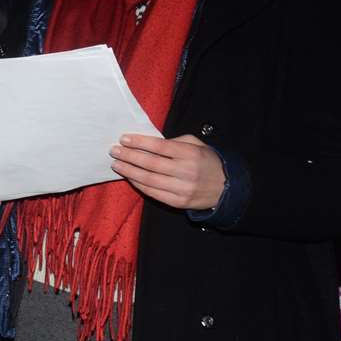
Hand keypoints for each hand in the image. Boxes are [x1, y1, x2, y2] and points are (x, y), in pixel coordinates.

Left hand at [110, 133, 224, 209]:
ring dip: (129, 171)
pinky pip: (152, 192)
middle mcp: (186, 172)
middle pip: (150, 164)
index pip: (160, 147)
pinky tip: (129, 177)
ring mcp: (181, 189)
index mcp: (191, 154)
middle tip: (114, 151)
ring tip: (117, 164)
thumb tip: (150, 142)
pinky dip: (138, 184)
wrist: (226, 189)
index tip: (124, 139)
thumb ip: (176, 141)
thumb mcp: (197, 145)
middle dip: (129, 156)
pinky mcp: (177, 202)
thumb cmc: (207, 162)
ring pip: (148, 180)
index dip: (140, 142)